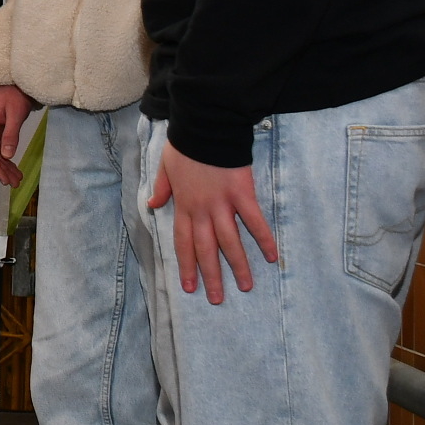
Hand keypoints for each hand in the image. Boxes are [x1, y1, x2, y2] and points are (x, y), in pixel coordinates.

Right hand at [0, 85, 35, 186]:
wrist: (14, 81)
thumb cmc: (15, 94)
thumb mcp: (16, 114)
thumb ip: (11, 135)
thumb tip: (7, 156)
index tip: (5, 179)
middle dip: (1, 170)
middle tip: (15, 183)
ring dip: (5, 166)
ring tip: (17, 179)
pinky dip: (6, 158)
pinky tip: (13, 167)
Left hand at [147, 140, 279, 303]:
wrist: (205, 125)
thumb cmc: (186, 144)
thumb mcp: (165, 166)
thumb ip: (161, 188)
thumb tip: (152, 204)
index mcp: (184, 205)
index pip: (184, 243)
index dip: (186, 266)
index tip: (190, 287)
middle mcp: (202, 209)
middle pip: (206, 249)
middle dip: (211, 276)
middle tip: (217, 299)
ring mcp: (222, 203)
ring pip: (230, 242)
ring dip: (238, 266)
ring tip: (246, 286)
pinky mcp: (242, 193)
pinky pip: (254, 221)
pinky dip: (263, 239)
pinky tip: (272, 257)